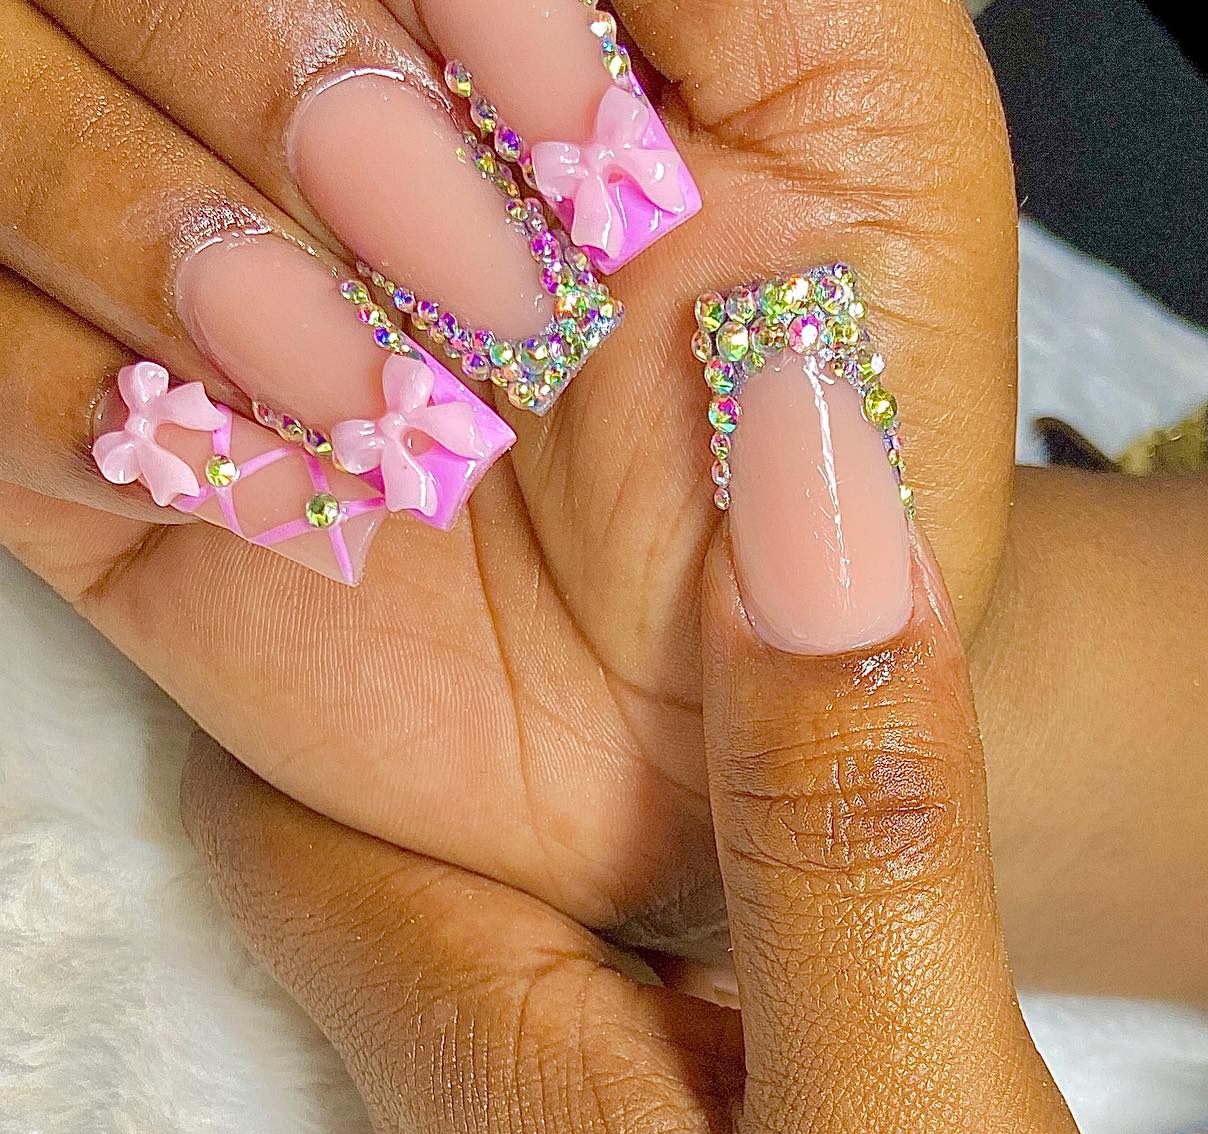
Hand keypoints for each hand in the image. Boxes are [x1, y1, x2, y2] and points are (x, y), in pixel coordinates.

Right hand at [0, 0, 1014, 951]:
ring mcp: (159, 267)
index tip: (570, 127)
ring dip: (167, 232)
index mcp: (452, 0)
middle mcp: (267, 91)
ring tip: (382, 404)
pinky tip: (280, 489)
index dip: (427, 5)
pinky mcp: (95, 451)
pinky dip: (68, 398)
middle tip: (495, 293)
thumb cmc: (798, 439)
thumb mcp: (858, 130)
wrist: (713, 717)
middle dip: (293, 85)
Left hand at [184, 503, 1177, 1133]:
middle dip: (471, 661)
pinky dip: (681, 870)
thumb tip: (809, 499)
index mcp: (471, 1064)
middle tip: (582, 469)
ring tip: (697, 592)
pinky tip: (775, 823)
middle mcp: (485, 1109)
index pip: (281, 802)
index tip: (404, 466)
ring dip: (591, 762)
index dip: (311, 628)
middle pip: (406, 835)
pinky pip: (636, 983)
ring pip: (532, 903)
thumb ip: (851, 827)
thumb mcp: (906, 1126)